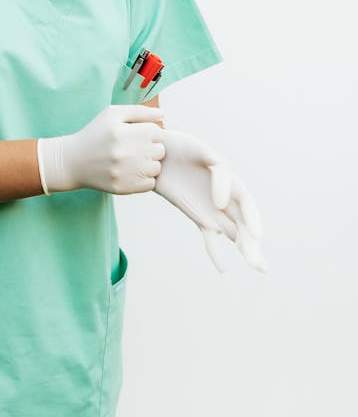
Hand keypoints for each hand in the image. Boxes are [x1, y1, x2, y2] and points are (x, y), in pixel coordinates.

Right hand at [37, 104, 166, 195]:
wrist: (73, 161)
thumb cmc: (96, 134)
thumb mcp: (112, 114)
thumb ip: (139, 111)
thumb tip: (163, 114)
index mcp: (123, 132)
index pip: (157, 131)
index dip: (148, 132)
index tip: (136, 135)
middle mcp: (124, 153)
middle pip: (160, 150)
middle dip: (150, 148)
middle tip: (135, 148)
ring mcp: (124, 172)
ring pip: (157, 168)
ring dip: (149, 164)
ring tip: (133, 160)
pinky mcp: (123, 188)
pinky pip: (150, 183)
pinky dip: (144, 178)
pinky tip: (131, 172)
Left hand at [151, 127, 266, 272]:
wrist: (158, 152)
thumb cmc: (182, 147)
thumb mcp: (202, 150)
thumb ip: (219, 171)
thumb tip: (222, 203)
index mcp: (229, 179)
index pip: (246, 203)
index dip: (253, 218)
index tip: (257, 234)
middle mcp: (225, 197)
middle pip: (245, 224)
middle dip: (253, 244)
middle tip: (259, 265)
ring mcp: (212, 209)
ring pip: (233, 233)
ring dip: (245, 249)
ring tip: (257, 267)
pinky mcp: (197, 216)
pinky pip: (209, 238)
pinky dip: (216, 253)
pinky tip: (224, 269)